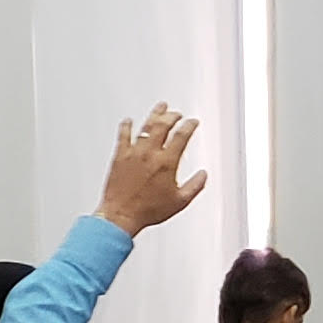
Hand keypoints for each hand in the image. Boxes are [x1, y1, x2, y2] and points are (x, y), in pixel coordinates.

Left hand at [92, 104, 209, 235]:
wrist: (120, 215)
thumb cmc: (147, 210)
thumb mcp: (179, 202)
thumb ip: (194, 186)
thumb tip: (203, 175)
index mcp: (167, 163)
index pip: (181, 136)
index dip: (189, 125)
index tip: (193, 122)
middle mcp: (150, 154)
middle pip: (163, 125)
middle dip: (172, 116)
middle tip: (177, 113)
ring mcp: (133, 153)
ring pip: (145, 126)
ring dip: (154, 114)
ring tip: (160, 107)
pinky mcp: (119, 156)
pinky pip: (123, 135)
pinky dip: (126, 126)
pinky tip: (128, 120)